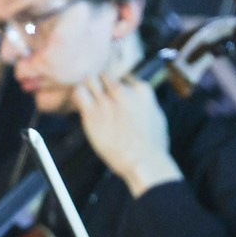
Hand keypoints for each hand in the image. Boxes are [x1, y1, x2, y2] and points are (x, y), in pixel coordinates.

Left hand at [73, 72, 180, 195]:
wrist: (144, 162)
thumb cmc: (153, 145)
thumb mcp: (157, 116)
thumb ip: (145, 102)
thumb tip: (138, 97)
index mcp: (142, 90)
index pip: (123, 75)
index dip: (116, 85)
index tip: (114, 95)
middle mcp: (123, 92)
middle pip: (104, 75)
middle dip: (101, 84)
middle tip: (99, 97)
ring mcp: (107, 102)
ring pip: (90, 80)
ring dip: (88, 87)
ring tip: (90, 99)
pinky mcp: (92, 113)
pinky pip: (78, 93)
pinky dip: (78, 95)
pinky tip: (82, 105)